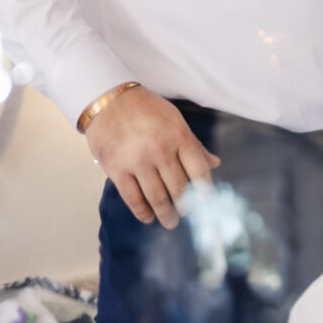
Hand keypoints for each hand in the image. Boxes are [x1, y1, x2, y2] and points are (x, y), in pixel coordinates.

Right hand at [85, 86, 217, 229]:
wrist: (108, 100)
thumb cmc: (145, 109)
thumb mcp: (174, 120)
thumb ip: (193, 144)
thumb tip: (214, 163)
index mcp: (178, 135)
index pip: (199, 170)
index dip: (205, 190)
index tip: (205, 201)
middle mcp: (160, 150)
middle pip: (179, 188)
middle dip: (184, 206)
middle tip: (185, 214)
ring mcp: (138, 161)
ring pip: (157, 197)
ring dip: (166, 214)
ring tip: (170, 221)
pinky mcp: (117, 170)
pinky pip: (133, 198)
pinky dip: (142, 212)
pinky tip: (148, 217)